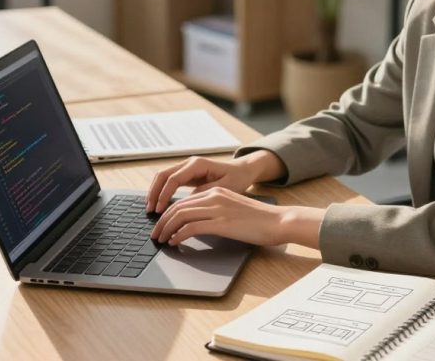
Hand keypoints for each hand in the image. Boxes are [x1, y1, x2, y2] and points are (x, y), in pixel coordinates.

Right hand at [145, 151, 283, 213]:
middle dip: (154, 193)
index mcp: (198, 164)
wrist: (244, 171)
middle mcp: (190, 163)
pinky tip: (159, 204)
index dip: (164, 195)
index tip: (160, 210)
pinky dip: (161, 192)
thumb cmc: (237, 178)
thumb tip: (186, 202)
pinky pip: (169, 181)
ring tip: (151, 209)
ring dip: (155, 192)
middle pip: (163, 175)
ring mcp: (187, 167)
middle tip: (149, 211)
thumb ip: (205, 193)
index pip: (173, 179)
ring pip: (163, 177)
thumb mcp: (224, 188)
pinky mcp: (187, 174)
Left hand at [150, 187, 325, 248]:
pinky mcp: (221, 222)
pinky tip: (175, 243)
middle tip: (155, 234)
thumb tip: (197, 226)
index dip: (168, 214)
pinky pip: (191, 227)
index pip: (183, 201)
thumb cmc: (260, 220)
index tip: (161, 225)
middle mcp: (214, 196)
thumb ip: (215, 213)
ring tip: (161, 240)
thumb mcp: (233, 210)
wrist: (279, 221)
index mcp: (216, 191)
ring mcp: (217, 208)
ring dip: (167, 229)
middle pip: (177, 207)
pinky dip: (179, 235)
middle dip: (162, 222)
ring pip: (180, 215)